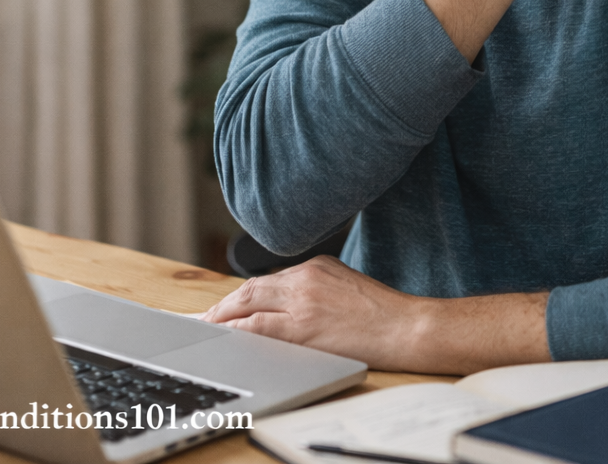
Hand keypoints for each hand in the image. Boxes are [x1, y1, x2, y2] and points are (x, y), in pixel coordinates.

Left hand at [199, 255, 549, 372]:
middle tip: (201, 321)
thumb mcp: (344, 285)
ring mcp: (303, 302)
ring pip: (248, 306)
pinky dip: (237, 333)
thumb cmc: (381, 312)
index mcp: (315, 266)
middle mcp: (305, 278)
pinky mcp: (304, 327)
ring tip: (205, 332)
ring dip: (222, 320)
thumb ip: (313, 289)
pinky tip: (225, 341)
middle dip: (222, 307)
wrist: (407, 326)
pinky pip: (259, 329)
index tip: (221, 306)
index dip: (238, 296)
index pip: (265, 281)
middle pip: (250, 290)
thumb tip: (283, 304)